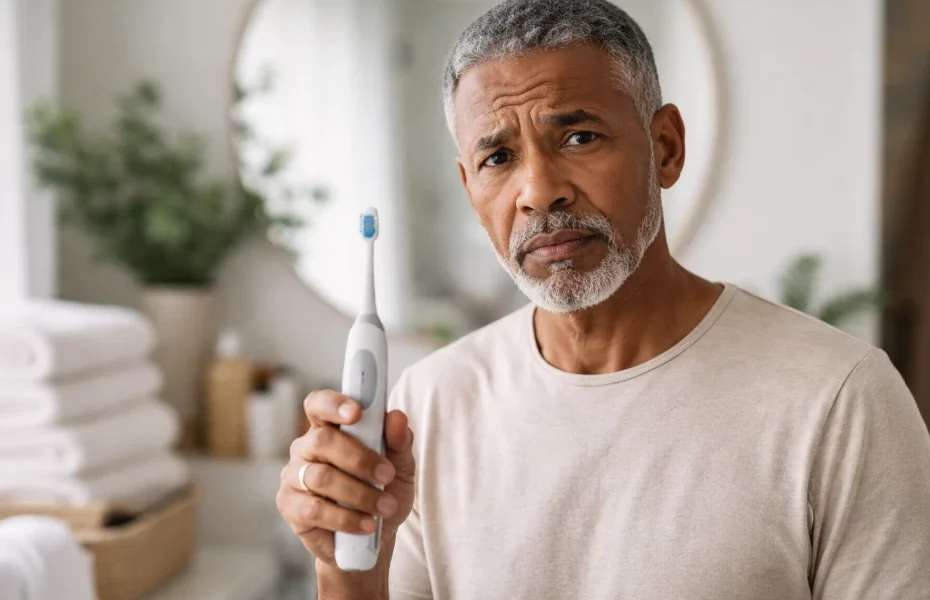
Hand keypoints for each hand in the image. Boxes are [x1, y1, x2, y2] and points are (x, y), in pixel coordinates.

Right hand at [276, 389, 415, 567]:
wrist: (372, 539)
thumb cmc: (382, 492)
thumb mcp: (400, 467)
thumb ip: (399, 441)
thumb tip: (397, 417)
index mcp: (329, 428)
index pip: (319, 404)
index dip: (334, 403)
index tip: (357, 412)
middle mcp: (306, 448)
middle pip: (322, 440)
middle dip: (359, 458)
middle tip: (386, 475)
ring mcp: (294, 477)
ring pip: (320, 477)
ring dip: (359, 493)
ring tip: (385, 507)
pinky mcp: (290, 507)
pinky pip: (314, 509)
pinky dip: (346, 518)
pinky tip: (366, 524)